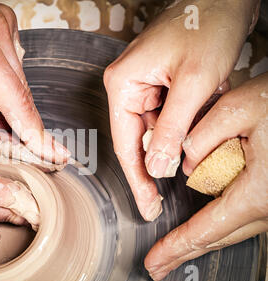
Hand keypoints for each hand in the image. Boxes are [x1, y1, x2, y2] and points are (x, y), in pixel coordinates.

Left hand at [0, 0, 69, 163]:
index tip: (53, 154)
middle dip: (16, 117)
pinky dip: (0, 80)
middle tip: (9, 141)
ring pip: (18, 77)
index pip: (16, 99)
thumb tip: (8, 137)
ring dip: (5, 96)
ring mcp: (2, 20)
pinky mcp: (3, 20)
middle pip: (21, 88)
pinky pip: (12, 63)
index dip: (34, 131)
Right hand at [103, 0, 259, 220]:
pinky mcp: (159, 84)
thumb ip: (172, 128)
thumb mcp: (194, 83)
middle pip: (134, 140)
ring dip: (170, 147)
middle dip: (151, 168)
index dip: (136, 178)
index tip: (145, 205)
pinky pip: (164, 117)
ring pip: (151, 131)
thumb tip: (156, 167)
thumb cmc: (207, 26)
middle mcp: (127, 86)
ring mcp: (142, 85)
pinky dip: (179, 130)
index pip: (124, 143)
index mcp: (122, 84)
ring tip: (185, 166)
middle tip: (156, 203)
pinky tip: (191, 139)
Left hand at [144, 72, 267, 280]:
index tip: (155, 262)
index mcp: (256, 193)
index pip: (204, 230)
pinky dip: (217, 221)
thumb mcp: (239, 109)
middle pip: (217, 238)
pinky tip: (205, 223)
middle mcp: (267, 206)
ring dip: (200, 236)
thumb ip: (202, 137)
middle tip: (158, 265)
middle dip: (182, 251)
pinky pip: (240, 215)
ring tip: (175, 247)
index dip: (175, 248)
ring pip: (229, 228)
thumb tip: (185, 164)